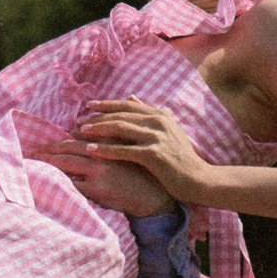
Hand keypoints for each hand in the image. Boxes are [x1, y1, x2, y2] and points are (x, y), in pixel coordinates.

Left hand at [34, 139, 174, 216]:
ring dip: (48, 161)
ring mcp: (101, 172)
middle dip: (49, 148)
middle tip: (32, 150)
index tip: (50, 137)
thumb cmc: (150, 174)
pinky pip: (73, 185)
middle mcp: (104, 154)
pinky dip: (59, 182)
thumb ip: (129, 128)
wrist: (158, 198)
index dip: (64, 136)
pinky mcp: (99, 190)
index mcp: (113, 142)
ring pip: (67, 163)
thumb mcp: (141, 145)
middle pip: (70, 147)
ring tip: (34, 161)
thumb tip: (129, 96)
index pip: (82, 135)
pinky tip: (47, 181)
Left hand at [67, 98, 212, 209]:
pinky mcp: (153, 154)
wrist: (199, 180)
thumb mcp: (168, 131)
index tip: (88, 106)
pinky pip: (123, 150)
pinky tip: (90, 150)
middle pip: (120, 115)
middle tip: (78, 122)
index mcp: (160, 115)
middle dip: (97, 117)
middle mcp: (158, 121)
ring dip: (97, 129)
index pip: (127, 105)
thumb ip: (150, 115)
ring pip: (119, 128)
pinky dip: (105, 149)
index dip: (106, 105)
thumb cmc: (182, 159)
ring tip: (79, 132)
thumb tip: (131, 97)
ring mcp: (156, 137)